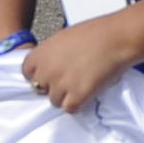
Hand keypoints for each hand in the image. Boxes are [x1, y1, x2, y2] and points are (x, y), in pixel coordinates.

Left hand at [18, 12, 143, 114]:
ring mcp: (60, 85)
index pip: (27, 73)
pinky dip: (79, 103)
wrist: (116, 39)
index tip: (51, 74)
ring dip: (67, 96)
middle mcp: (46, 71)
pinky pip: (70, 108)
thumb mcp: (62, 39)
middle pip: (40, 89)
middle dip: (53, 86)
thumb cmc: (94, 33)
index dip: (40, 75)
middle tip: (71, 79)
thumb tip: (52, 66)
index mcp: (39, 54)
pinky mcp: (76, 97)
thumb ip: (52, 54)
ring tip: (82, 84)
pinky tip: (88, 92)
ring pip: (55, 101)